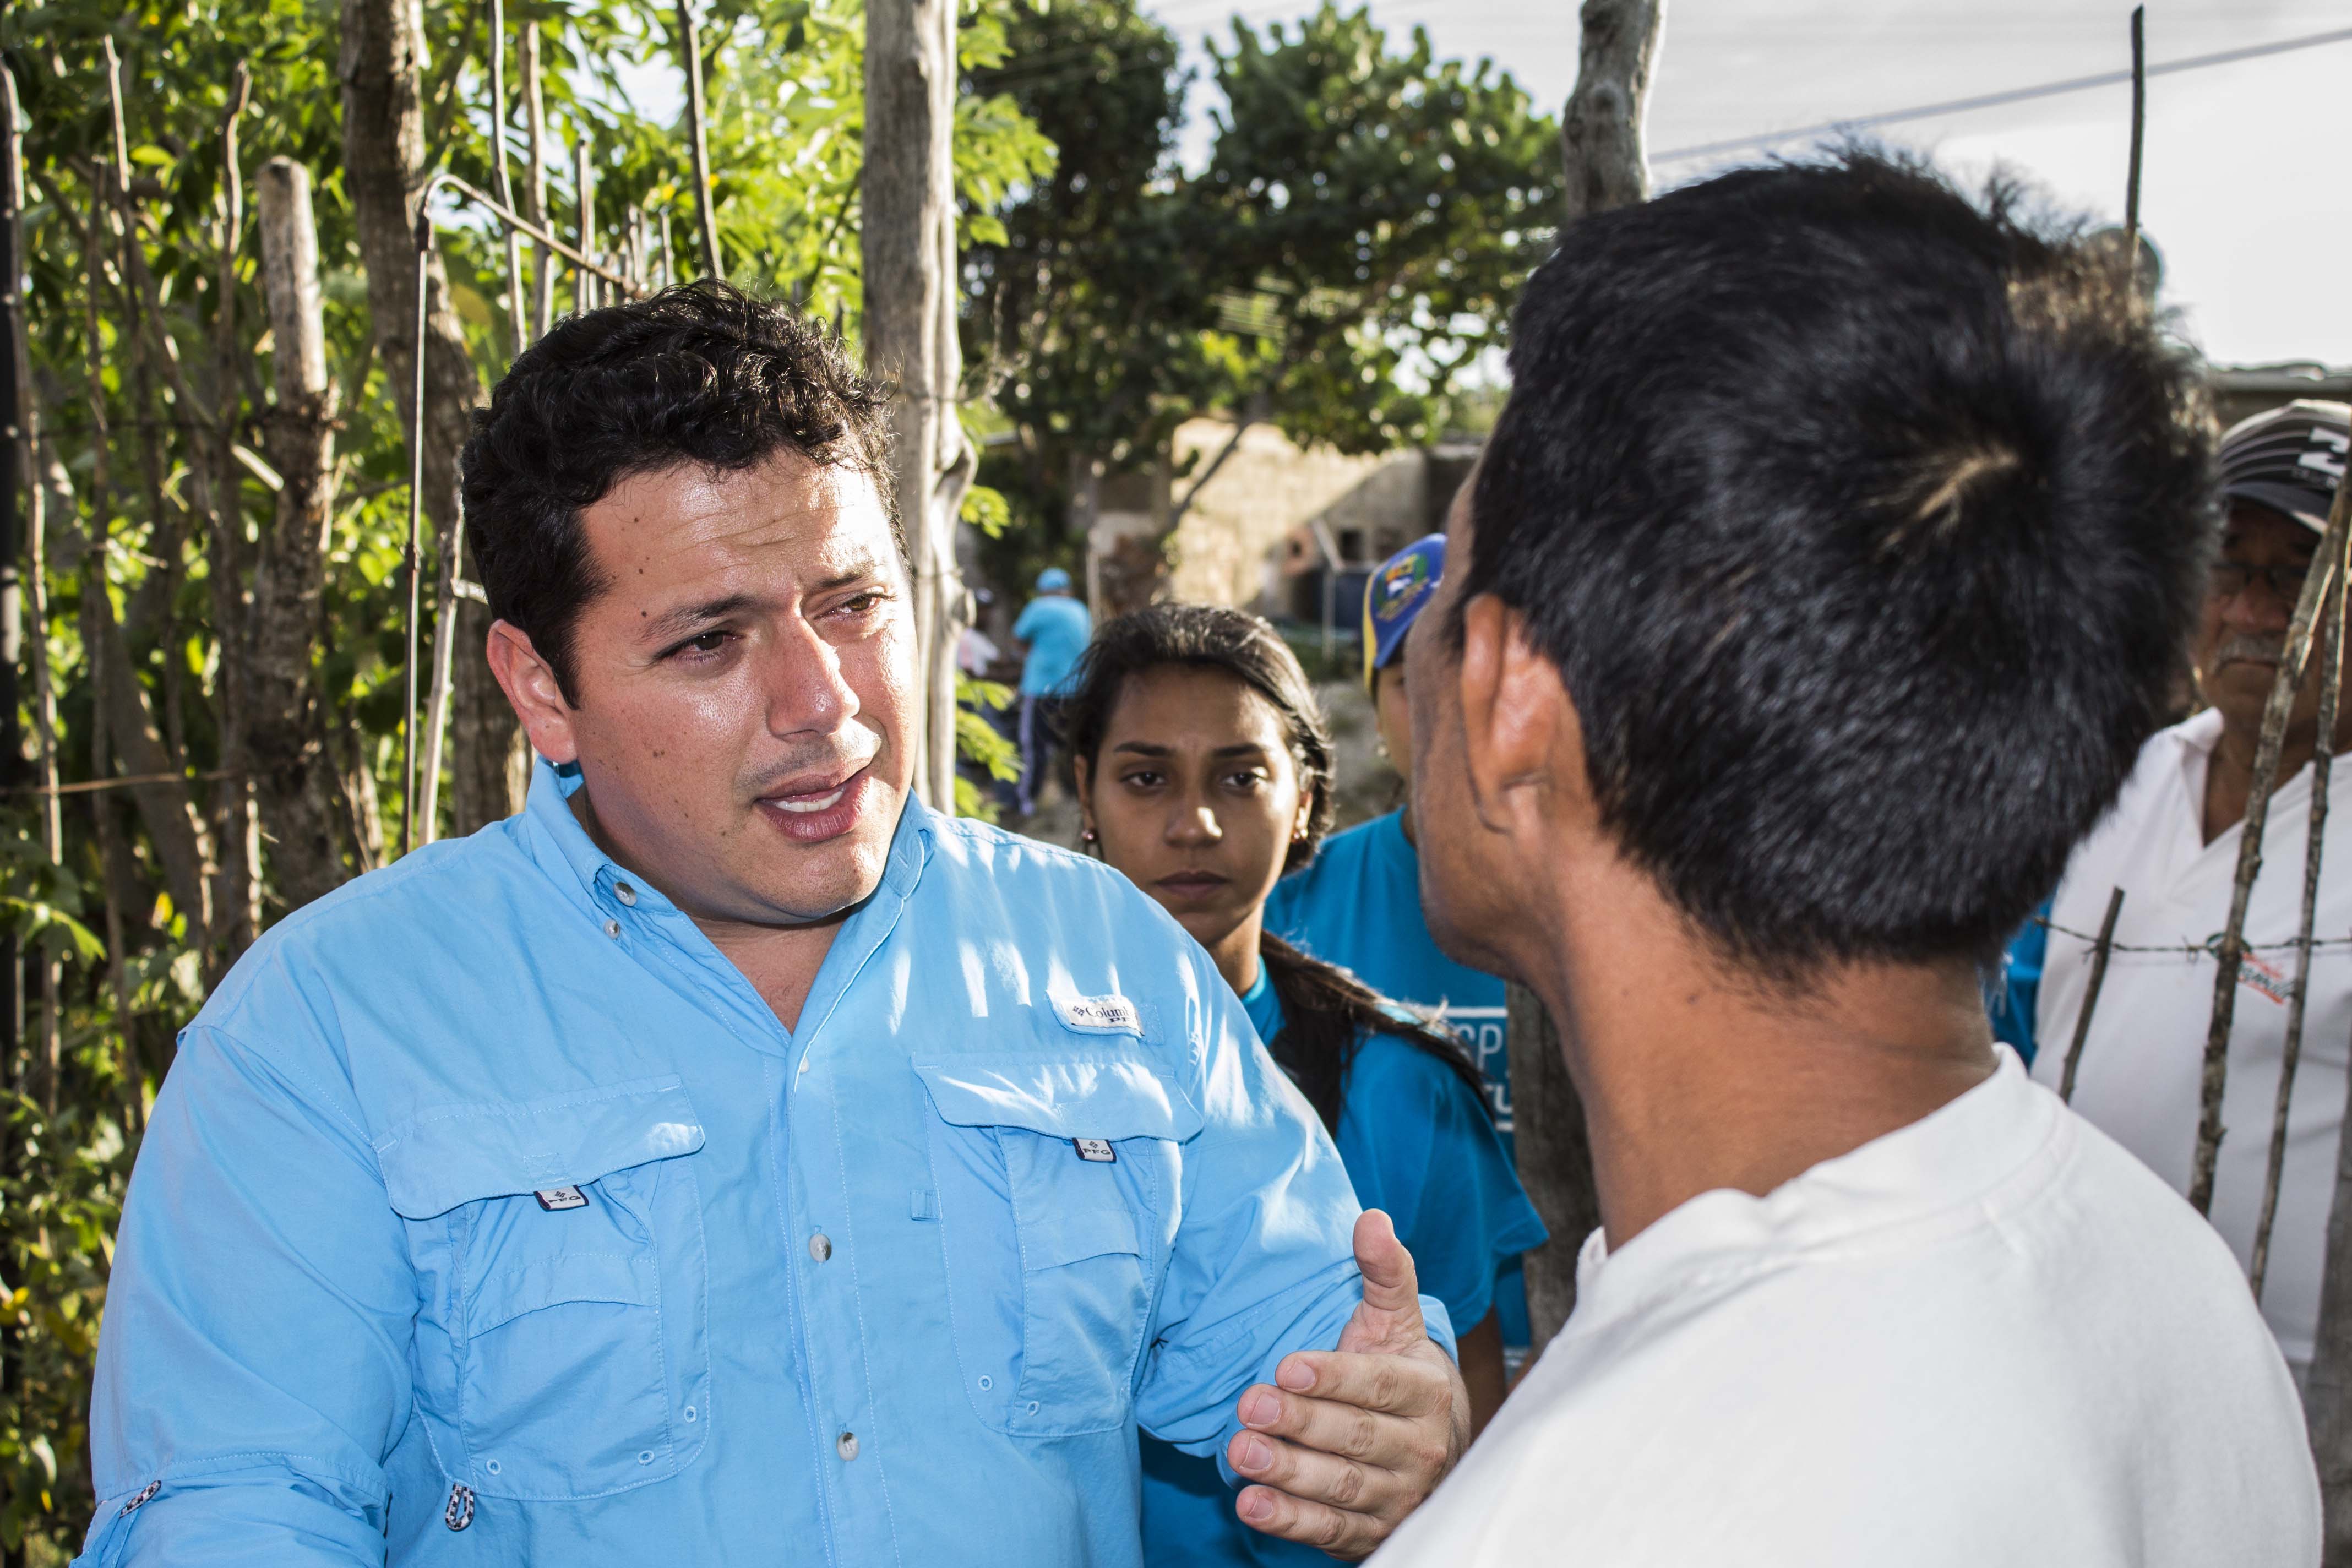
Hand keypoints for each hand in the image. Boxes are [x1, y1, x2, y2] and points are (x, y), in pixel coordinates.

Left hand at [1226, 1210, 1470, 1559]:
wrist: (1434, 1449)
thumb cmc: (1399, 1375)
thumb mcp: (1395, 1321)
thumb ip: (1384, 1271)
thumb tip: (1371, 1218)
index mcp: (1424, 1390)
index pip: (1378, 1385)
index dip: (1334, 1377)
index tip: (1286, 1366)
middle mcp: (1419, 1447)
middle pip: (1356, 1436)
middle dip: (1300, 1423)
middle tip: (1247, 1407)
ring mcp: (1397, 1494)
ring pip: (1342, 1486)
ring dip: (1289, 1473)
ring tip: (1241, 1454)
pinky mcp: (1372, 1533)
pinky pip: (1331, 1529)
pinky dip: (1292, 1521)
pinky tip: (1252, 1506)